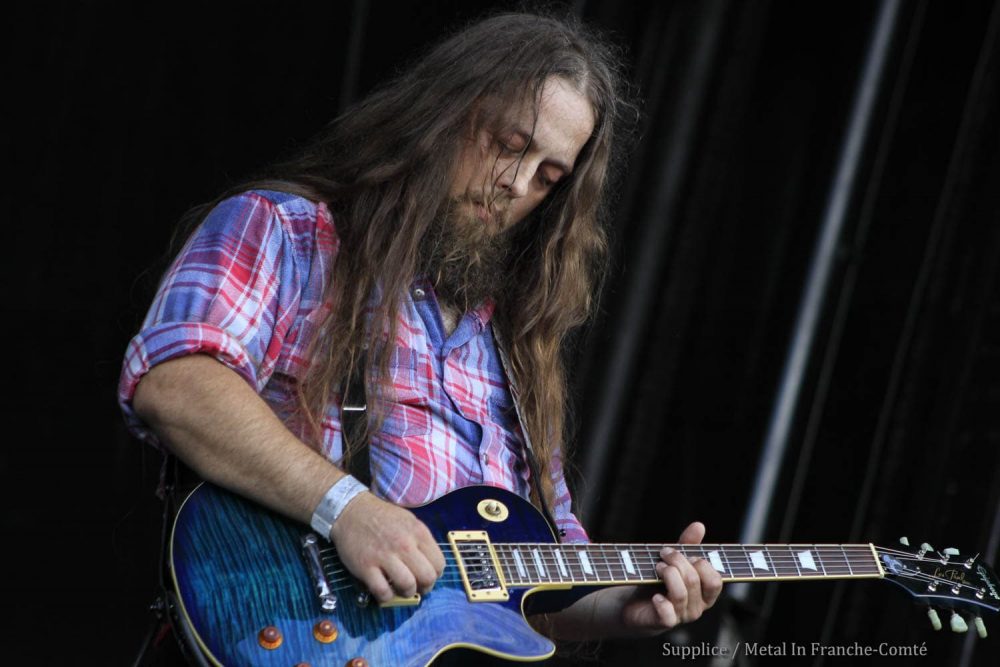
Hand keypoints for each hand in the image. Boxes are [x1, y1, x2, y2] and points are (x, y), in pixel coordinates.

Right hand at [329, 492, 445, 602]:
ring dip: (407, 593)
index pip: (439, 564)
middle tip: (417, 586)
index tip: (427, 576)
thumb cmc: (381, 516)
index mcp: (418, 532)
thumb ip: (421, 540)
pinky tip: (385, 590)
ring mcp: (384, 556)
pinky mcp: (366, 567)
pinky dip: (386, 596)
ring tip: (401, 588)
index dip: (435, 574)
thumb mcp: (409, 520)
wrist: (351, 510)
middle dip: (425, 587)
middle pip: (427, 577)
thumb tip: (430, 564)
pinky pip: (383, 592)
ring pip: (407, 586)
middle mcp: (404, 544)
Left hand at [620, 521, 723, 631]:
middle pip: (694, 580)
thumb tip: (699, 525)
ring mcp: (681, 616)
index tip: (684, 553)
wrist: (633, 603)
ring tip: (657, 567)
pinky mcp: (664, 622)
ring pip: (681, 593)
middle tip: (664, 554)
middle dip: (677, 561)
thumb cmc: (657, 580)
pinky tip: (655, 595)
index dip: (700, 563)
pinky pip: (668, 615)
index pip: (715, 580)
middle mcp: (697, 607)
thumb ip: (687, 545)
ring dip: (667, 574)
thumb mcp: (673, 560)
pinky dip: (661, 603)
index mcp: (705, 593)